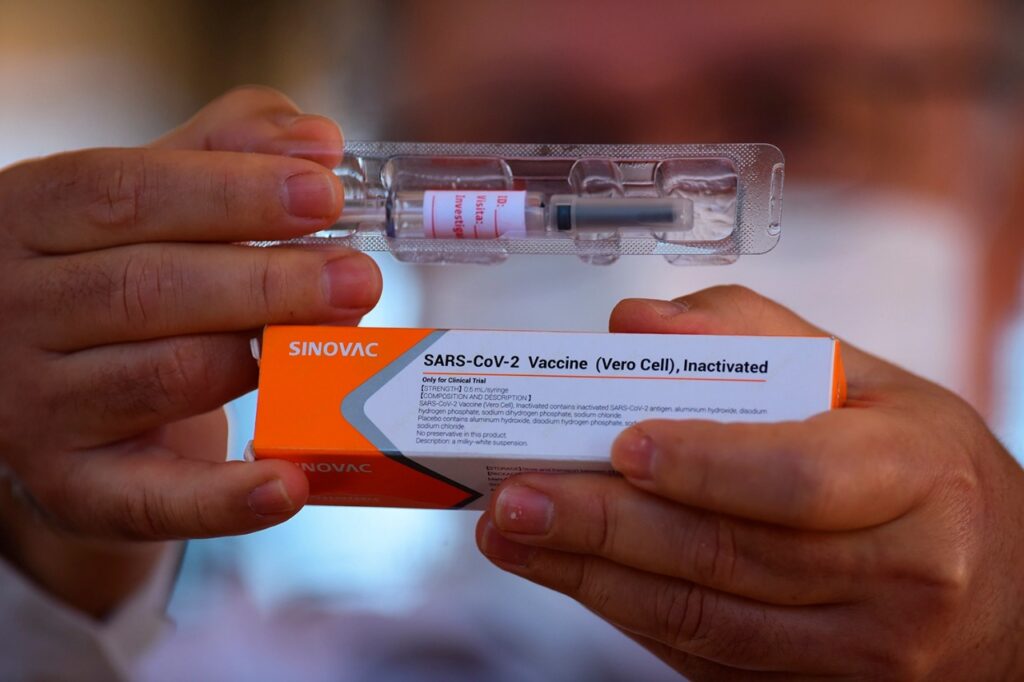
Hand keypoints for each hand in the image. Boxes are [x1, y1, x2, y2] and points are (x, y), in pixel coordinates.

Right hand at [0, 86, 380, 614]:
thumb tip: (316, 140)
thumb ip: (226, 150)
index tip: (325, 195)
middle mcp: (13, 311)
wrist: (54, 380)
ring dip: (263, 361)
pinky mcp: (74, 485)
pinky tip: (289, 484)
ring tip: (343, 340)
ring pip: (162, 378)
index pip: (127, 193)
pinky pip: (152, 500)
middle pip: (148, 289)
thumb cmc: (119, 270)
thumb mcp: (151, 194)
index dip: (233, 192)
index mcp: (29, 218)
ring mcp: (34, 406)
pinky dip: (225, 499)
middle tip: (360, 278)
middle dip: (268, 282)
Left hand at [477, 286, 1023, 679]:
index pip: (797, 477)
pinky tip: (570, 573)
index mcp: (916, 472)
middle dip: (607, 526)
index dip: (704, 465)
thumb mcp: (866, 378)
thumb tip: (634, 324)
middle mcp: (901, 573)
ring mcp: (861, 649)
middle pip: (730, 554)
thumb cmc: (916, 465)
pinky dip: (626, 612)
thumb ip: (750, 335)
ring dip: (593, 576)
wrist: (996, 589)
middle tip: (518, 496)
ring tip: (514, 535)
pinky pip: (706, 654)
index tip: (619, 445)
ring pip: (705, 617)